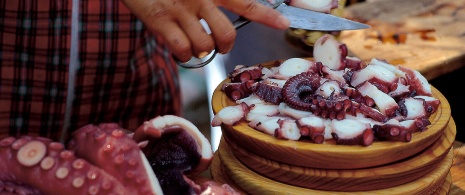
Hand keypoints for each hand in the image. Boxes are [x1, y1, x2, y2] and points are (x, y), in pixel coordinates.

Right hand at [121, 0, 289, 61]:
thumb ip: (217, 0)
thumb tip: (231, 20)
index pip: (246, 4)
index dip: (267, 15)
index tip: (283, 24)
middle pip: (226, 35)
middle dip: (224, 45)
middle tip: (217, 45)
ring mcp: (180, 9)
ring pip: (204, 46)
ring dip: (200, 50)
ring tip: (191, 41)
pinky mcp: (160, 19)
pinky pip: (181, 49)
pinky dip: (182, 55)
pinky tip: (178, 48)